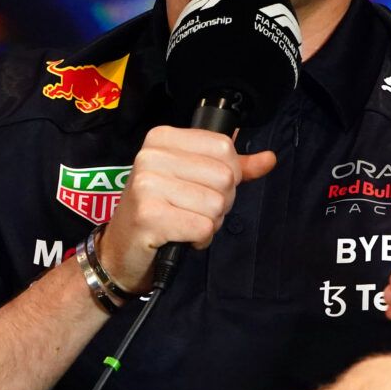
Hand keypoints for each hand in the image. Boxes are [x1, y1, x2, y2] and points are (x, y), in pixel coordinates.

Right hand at [101, 126, 275, 291]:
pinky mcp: (149, 216)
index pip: (224, 147)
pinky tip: (181, 237)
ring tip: (185, 223)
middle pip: (224, 177)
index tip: (205, 187)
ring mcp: (148, 185)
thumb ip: (233, 167)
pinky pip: (203, 227)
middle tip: (193, 210)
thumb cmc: (158, 211)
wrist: (121, 251)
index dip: (228, 174)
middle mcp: (151, 156)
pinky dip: (200, 239)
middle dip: (220, 202)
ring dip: (210, 223)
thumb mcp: (192, 179)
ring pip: (216, 204)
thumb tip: (269, 158)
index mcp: (162, 138)